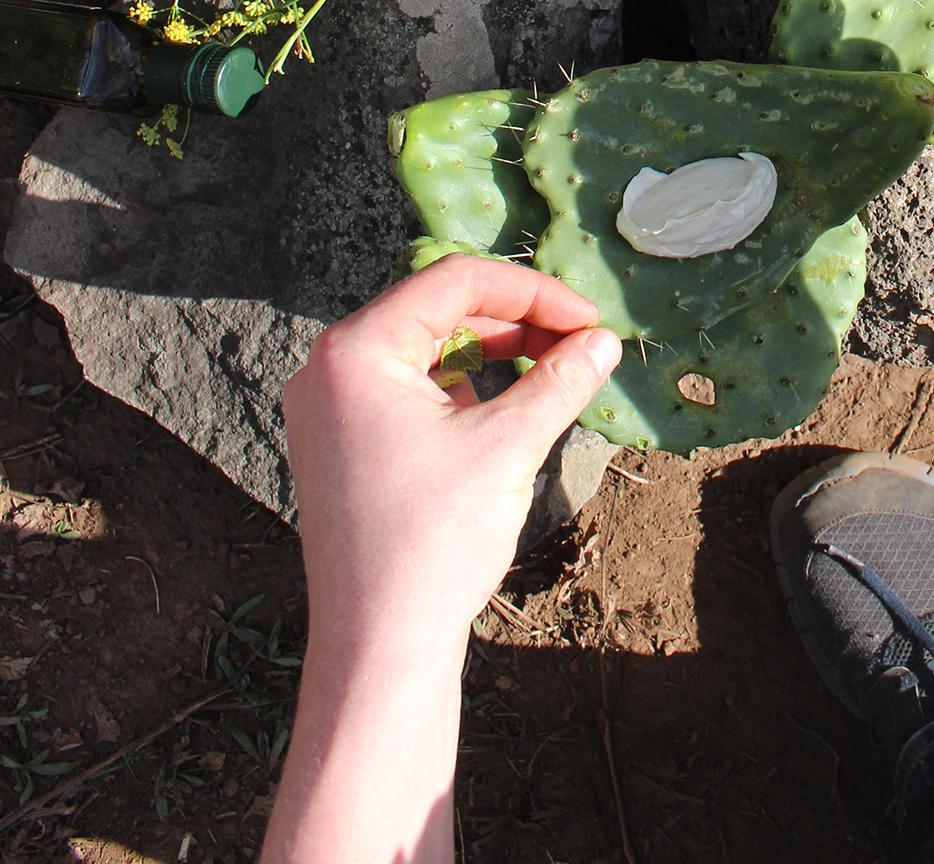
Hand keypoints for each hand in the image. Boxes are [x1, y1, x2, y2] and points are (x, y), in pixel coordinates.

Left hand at [283, 256, 621, 659]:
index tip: (590, 320)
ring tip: (555, 372)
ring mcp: (330, 412)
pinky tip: (507, 412)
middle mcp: (330, 370)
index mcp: (355, 351)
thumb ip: (559, 380)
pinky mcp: (342, 449)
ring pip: (425, 352)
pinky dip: (462, 390)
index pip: (455, 282)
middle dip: (516, 321)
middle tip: (581, 344)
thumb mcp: (508, 446)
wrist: (379, 651)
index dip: (533, 292)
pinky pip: (408, 392)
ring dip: (493, 353)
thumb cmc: (433, 542)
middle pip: (438, 311)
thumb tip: (604, 341)